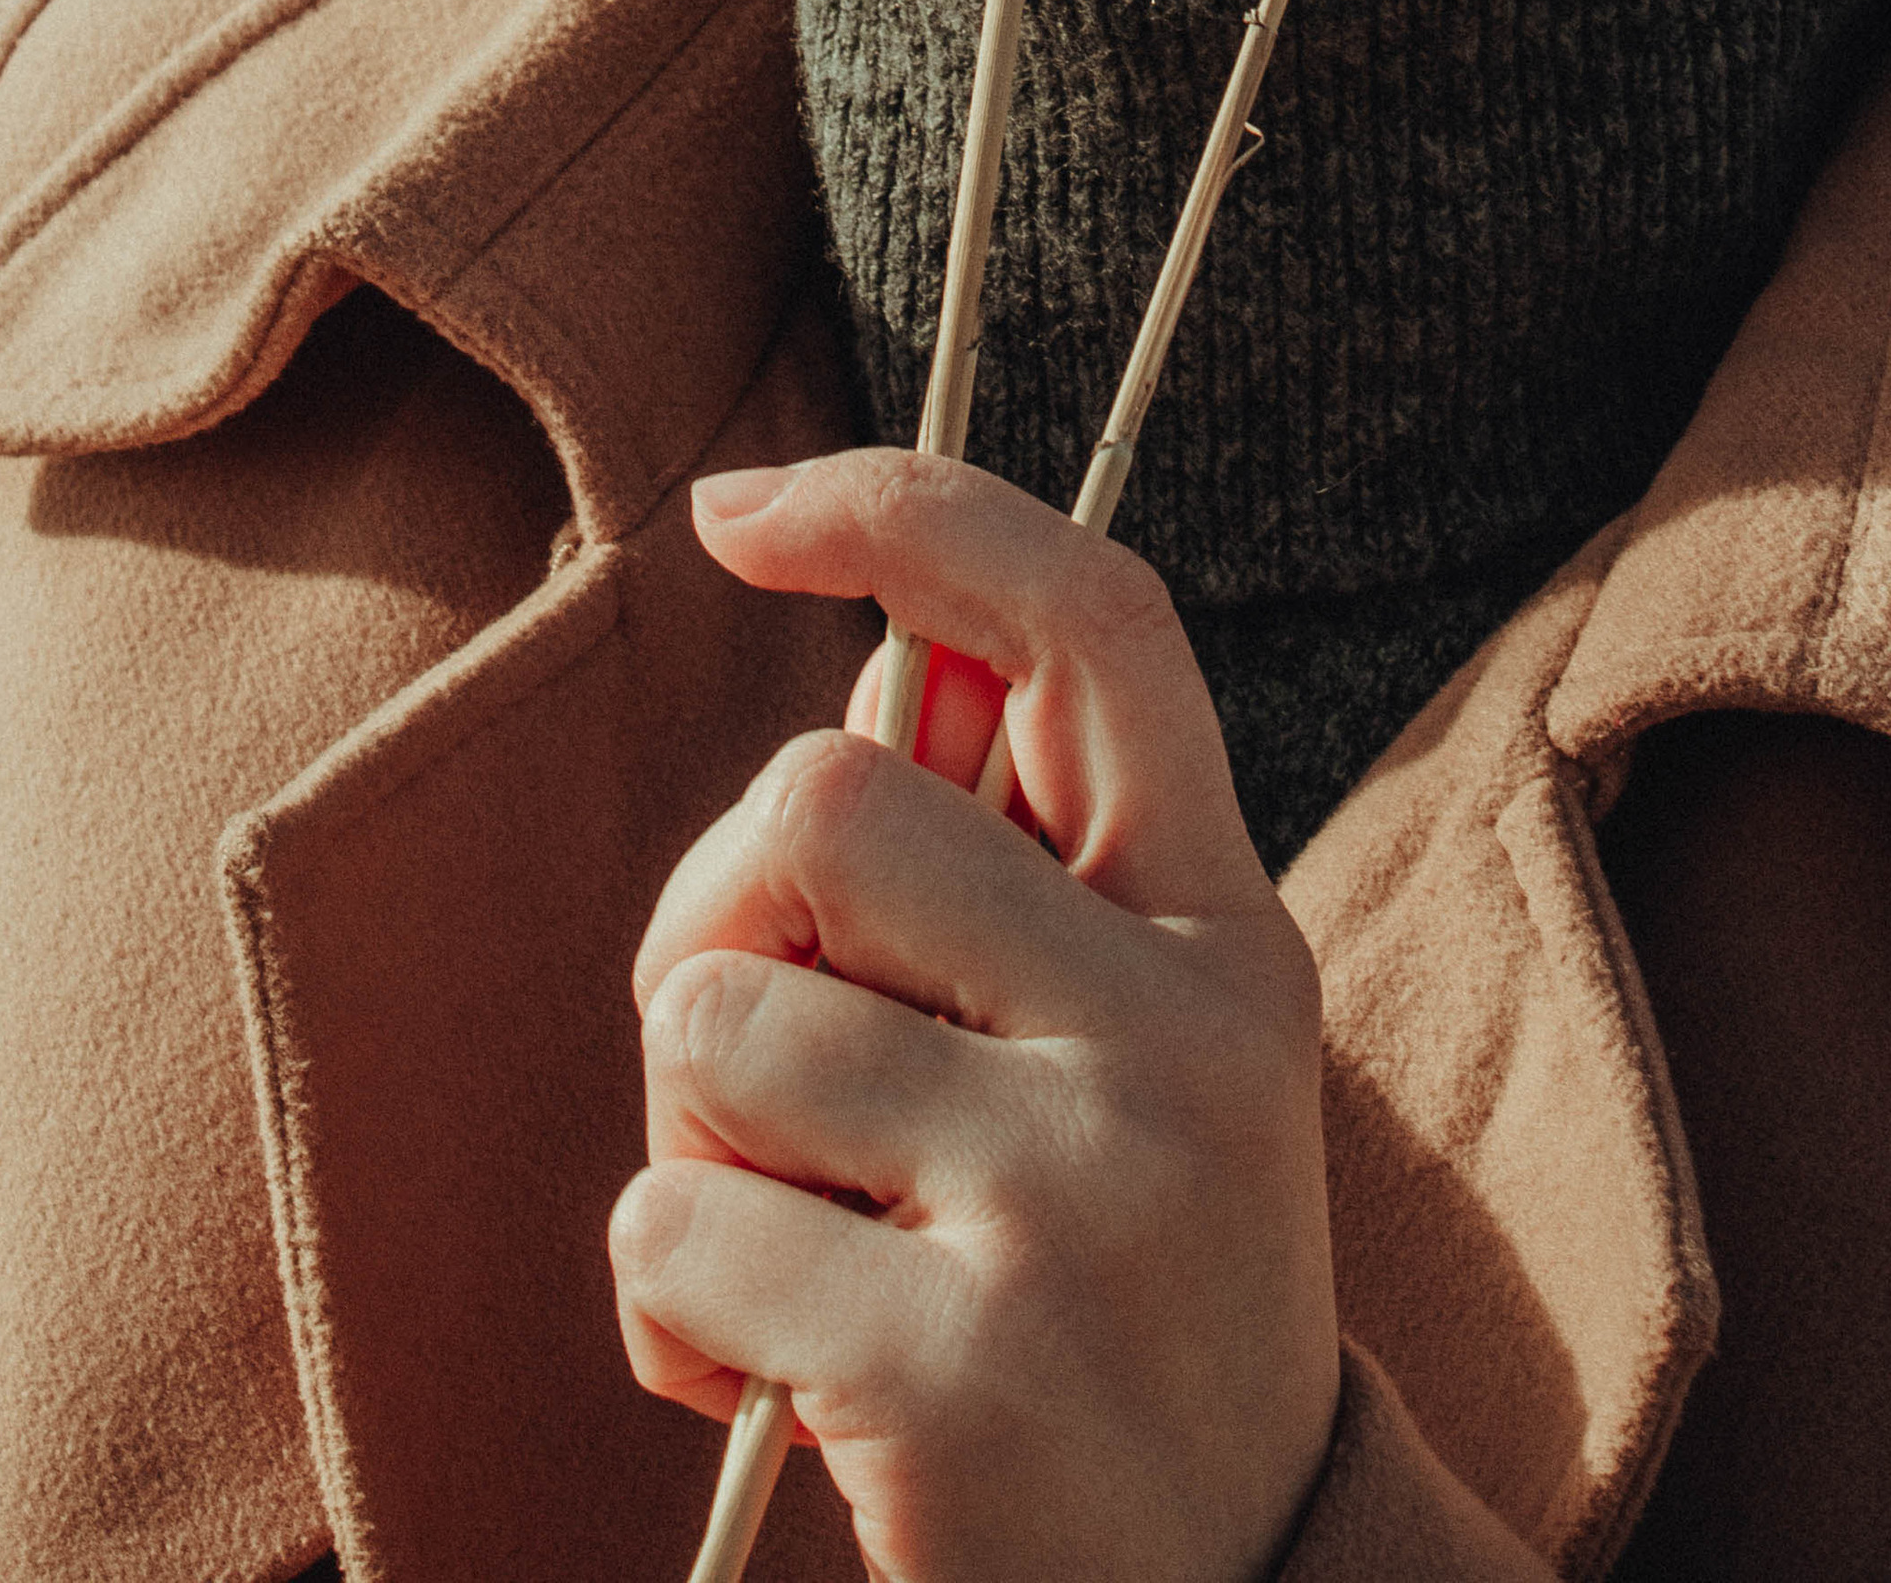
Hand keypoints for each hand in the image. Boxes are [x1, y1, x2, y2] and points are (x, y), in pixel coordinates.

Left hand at [612, 448, 1341, 1582]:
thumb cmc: (1115, 1302)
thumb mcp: (1134, 1067)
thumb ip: (1015, 883)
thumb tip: (855, 660)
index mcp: (1226, 929)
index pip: (1094, 618)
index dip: (906, 508)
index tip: (741, 506)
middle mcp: (1181, 1038)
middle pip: (821, 794)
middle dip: (715, 914)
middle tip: (751, 1067)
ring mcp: (1079, 1202)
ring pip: (714, 1010)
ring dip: (687, 1135)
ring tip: (794, 1252)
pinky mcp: (957, 1370)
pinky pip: (665, 1222)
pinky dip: (665, 1306)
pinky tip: (773, 1384)